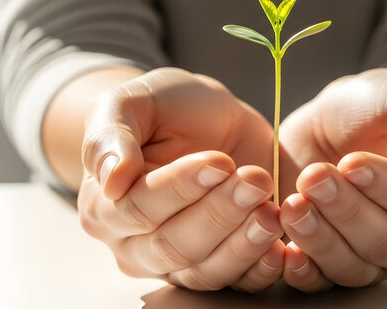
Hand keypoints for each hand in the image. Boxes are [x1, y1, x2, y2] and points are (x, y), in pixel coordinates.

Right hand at [77, 68, 283, 291]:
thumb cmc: (166, 108)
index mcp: (106, 206)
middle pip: (174, 246)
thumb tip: (111, 179)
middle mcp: (136, 244)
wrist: (210, 116)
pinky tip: (280, 248)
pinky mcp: (220, 263)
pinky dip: (260, 270)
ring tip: (271, 211)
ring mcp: (179, 261)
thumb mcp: (132, 103)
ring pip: (207, 271)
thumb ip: (110, 137)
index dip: (180, 189)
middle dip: (219, 215)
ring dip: (244, 245)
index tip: (219, 162)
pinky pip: (238, 282)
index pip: (139, 209)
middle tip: (255, 181)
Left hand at [278, 68, 386, 291]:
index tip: (352, 162)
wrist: (330, 118)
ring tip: (294, 202)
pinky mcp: (331, 262)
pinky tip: (286, 251)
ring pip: (353, 267)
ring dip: (320, 238)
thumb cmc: (379, 108)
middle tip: (314, 177)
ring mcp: (372, 257)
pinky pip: (321, 283)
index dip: (386, 188)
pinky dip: (303, 271)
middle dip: (347, 211)